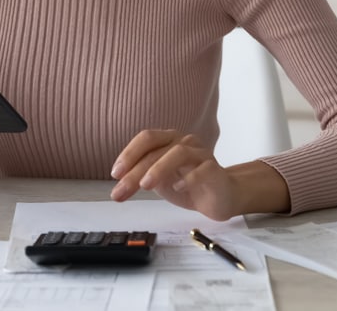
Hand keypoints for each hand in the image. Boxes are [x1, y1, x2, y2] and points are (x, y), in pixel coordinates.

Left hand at [108, 129, 244, 220]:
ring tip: (145, 186)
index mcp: (169, 140)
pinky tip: (177, 188)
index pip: (146, 138)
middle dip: (135, 171)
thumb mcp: (158, 181)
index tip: (115, 174)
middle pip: (157, 150)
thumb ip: (141, 177)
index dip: (129, 153)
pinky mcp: (215, 170)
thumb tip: (118, 185)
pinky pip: (202, 169)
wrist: (220, 197)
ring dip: (159, 168)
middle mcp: (185, 142)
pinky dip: (188, 178)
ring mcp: (201, 154)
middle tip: (121, 190)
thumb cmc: (187, 185)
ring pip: (179, 152)